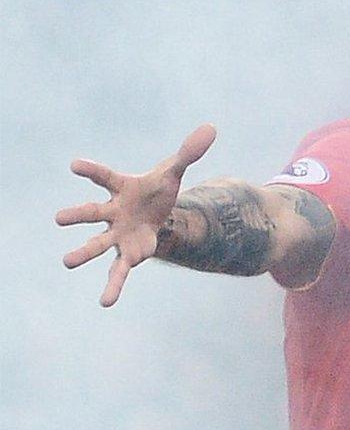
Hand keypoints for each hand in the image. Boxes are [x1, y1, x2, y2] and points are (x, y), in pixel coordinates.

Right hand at [57, 124, 216, 306]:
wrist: (160, 214)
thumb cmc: (157, 191)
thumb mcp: (174, 173)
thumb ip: (187, 153)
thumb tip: (211, 128)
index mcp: (120, 187)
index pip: (104, 176)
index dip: (90, 170)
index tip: (74, 165)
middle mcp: (112, 211)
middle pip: (92, 211)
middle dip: (77, 215)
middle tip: (59, 218)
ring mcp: (116, 234)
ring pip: (97, 243)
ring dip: (82, 251)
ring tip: (66, 261)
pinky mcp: (127, 253)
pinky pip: (118, 271)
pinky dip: (113, 286)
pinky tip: (105, 302)